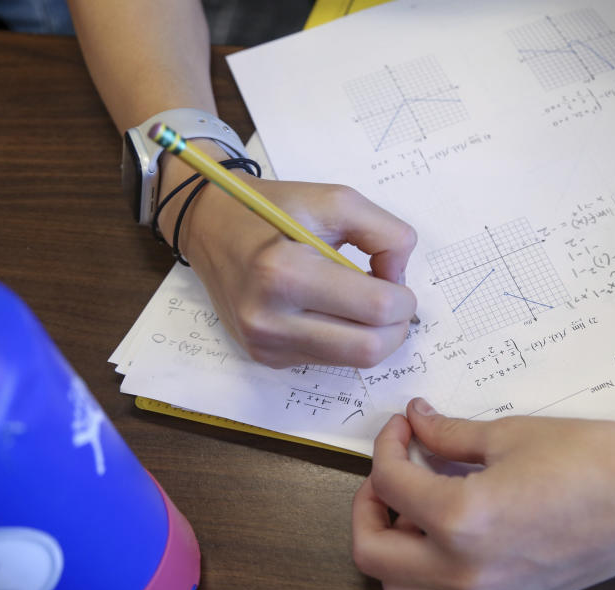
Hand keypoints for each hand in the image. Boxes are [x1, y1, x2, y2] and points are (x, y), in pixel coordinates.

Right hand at [158, 149, 416, 367]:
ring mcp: (265, 344)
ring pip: (354, 362)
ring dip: (375, 336)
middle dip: (396, 326)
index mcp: (283, 272)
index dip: (403, 296)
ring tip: (363, 301)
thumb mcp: (337, 200)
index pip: (376, 308)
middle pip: (369, 349)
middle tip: (392, 298)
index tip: (393, 275)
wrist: (211, 226)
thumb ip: (387, 235)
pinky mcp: (266, 357)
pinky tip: (333, 309)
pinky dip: (346, 338)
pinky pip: (330, 361)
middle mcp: (268, 318)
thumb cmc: (276, 209)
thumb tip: (399, 281)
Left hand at [352, 398, 614, 589]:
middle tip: (391, 471)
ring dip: (390, 549)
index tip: (403, 428)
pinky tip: (449, 530)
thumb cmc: (593, 460)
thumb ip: (449, 434)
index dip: (387, 447)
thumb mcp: (510, 435)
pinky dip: (425, 571)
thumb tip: (417, 423)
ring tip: (415, 507)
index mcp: (462, 521)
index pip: (390, 485)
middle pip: (372, 553)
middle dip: (367, 505)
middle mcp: (466, 572)